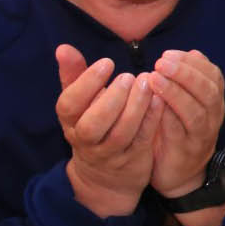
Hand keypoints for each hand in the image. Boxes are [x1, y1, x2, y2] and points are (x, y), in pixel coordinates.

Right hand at [54, 44, 160, 217]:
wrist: (105, 177)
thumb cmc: (91, 125)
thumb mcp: (78, 104)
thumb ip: (73, 76)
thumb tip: (63, 48)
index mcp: (69, 122)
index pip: (69, 105)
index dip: (86, 84)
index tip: (107, 62)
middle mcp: (86, 140)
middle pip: (93, 124)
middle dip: (112, 99)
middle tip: (129, 75)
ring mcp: (110, 153)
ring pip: (121, 133)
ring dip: (135, 108)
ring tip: (147, 83)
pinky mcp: (133, 159)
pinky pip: (142, 140)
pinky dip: (151, 120)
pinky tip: (161, 100)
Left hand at [145, 49, 224, 195]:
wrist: (180, 175)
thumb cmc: (176, 132)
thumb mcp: (183, 104)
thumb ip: (184, 81)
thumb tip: (184, 54)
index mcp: (213, 101)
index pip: (213, 75)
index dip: (193, 62)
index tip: (169, 53)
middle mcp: (213, 116)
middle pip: (208, 90)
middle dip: (185, 73)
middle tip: (161, 62)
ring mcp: (202, 135)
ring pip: (197, 110)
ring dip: (177, 91)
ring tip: (155, 77)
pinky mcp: (186, 150)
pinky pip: (180, 131)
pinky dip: (168, 115)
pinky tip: (153, 103)